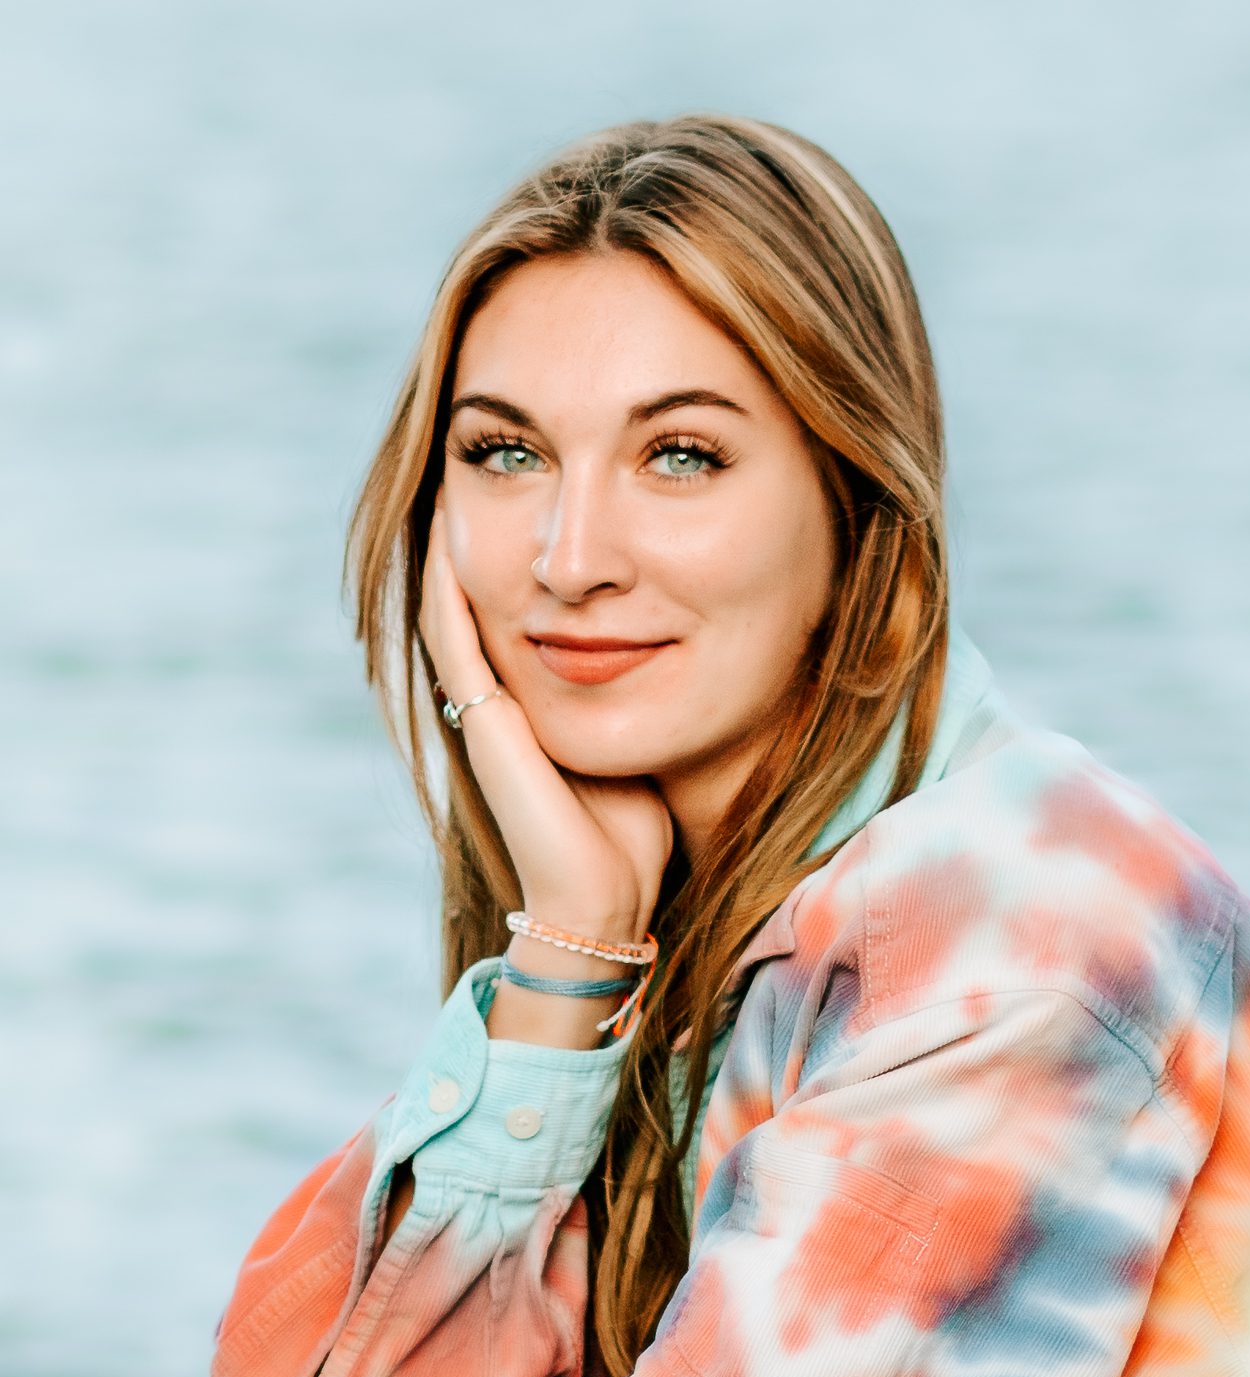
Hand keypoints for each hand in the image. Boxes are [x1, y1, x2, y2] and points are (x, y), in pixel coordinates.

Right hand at [419, 487, 673, 940]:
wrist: (606, 899)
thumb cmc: (632, 836)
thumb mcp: (639, 739)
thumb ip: (639, 693)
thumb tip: (675, 643)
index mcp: (534, 706)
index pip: (517, 614)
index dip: (515, 560)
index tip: (528, 501)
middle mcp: (501, 705)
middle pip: (482, 603)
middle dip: (481, 540)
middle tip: (471, 475)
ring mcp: (487, 715)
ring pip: (456, 616)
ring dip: (451, 554)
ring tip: (447, 485)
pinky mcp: (487, 727)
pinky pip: (458, 647)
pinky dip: (449, 596)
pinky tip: (446, 544)